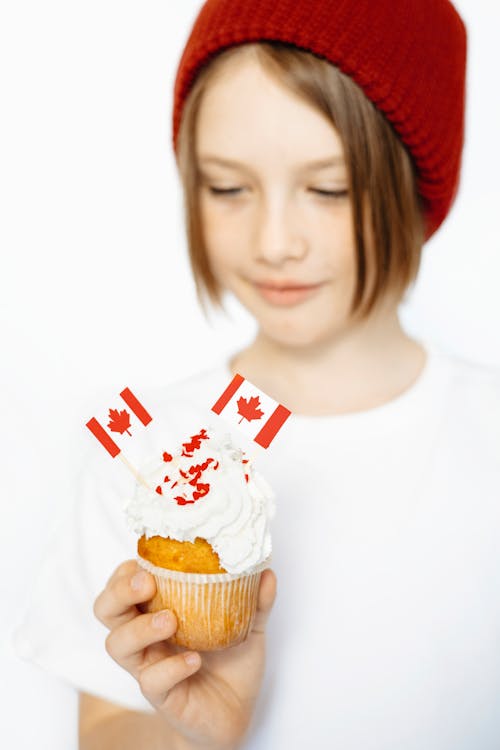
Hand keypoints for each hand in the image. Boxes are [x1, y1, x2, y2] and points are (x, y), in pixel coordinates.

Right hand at [93, 559, 276, 748]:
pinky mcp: (161, 695)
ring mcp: (149, 666)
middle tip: (147, 584)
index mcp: (156, 610)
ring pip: (117, 644)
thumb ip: (257, 601)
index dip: (126, 570)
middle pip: (106, 609)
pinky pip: (151, 680)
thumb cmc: (232, 663)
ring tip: (170, 621)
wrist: (238, 713)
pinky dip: (171, 667)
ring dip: (139, 628)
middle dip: (119, 592)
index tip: (148, 561)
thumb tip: (267, 573)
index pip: (122, 584)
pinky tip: (194, 660)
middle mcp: (145, 637)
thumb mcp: (249, 624)